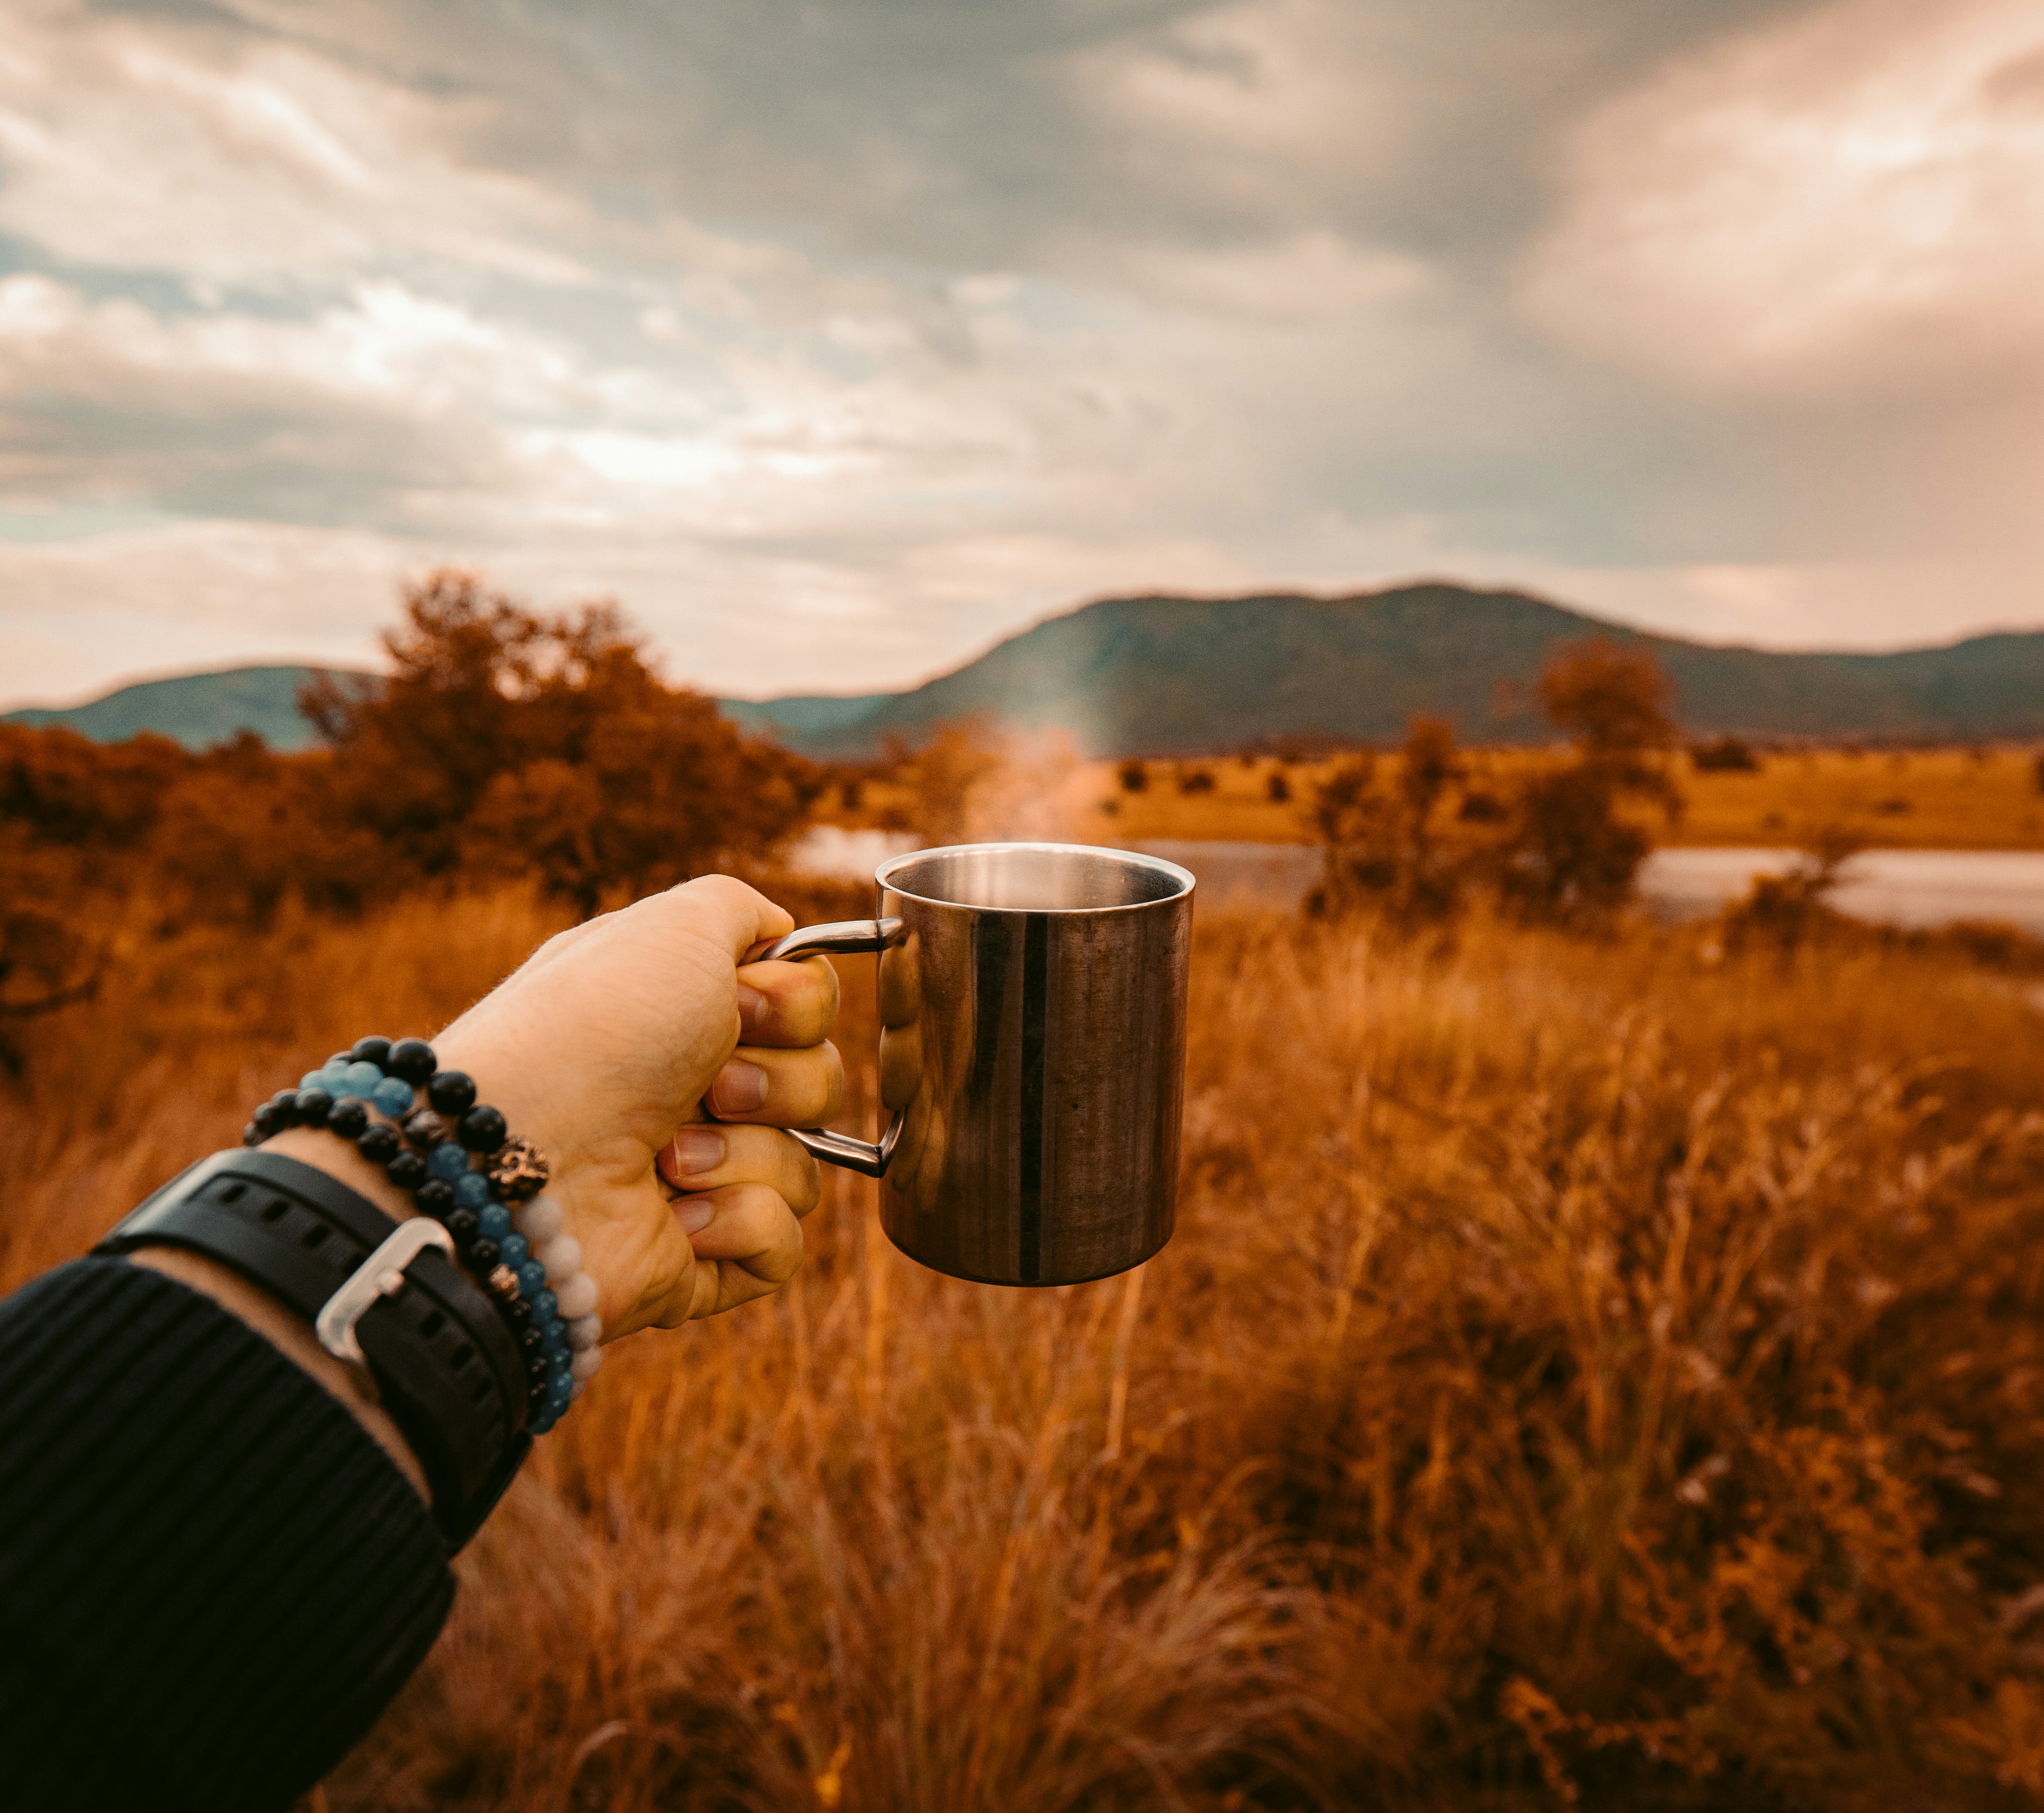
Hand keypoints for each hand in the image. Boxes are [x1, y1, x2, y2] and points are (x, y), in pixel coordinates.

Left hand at [428, 875, 843, 1340]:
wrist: (523, 1161)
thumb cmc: (595, 1031)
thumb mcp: (673, 926)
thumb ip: (741, 910)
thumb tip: (780, 934)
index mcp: (686, 1015)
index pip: (807, 1009)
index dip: (793, 1007)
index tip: (742, 1008)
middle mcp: (691, 1092)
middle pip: (820, 1084)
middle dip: (777, 1084)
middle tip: (710, 1088)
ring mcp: (696, 1182)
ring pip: (807, 1167)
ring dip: (745, 1156)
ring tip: (667, 1161)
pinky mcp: (701, 1262)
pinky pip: (783, 1245)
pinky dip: (738, 1226)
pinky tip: (675, 1219)